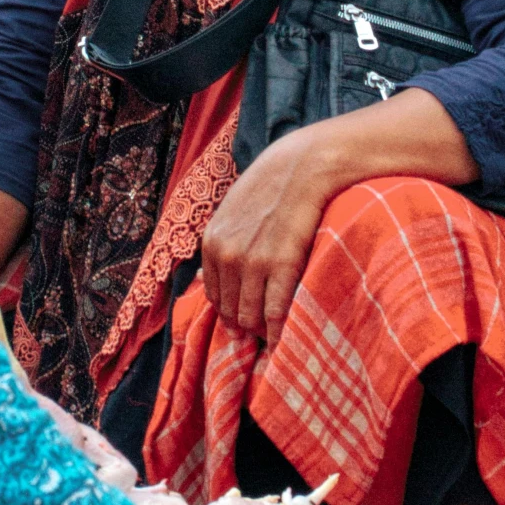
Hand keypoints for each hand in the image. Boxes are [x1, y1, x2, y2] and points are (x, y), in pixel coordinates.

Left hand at [201, 125, 336, 344]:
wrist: (302, 167)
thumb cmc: (270, 188)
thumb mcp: (230, 212)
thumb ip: (219, 243)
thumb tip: (202, 276)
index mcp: (212, 243)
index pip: (214, 297)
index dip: (229, 313)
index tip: (243, 321)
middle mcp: (227, 255)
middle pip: (230, 311)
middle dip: (245, 325)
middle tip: (261, 332)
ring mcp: (253, 261)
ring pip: (250, 317)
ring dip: (261, 330)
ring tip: (274, 333)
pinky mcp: (281, 265)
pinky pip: (276, 313)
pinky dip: (279, 332)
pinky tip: (286, 338)